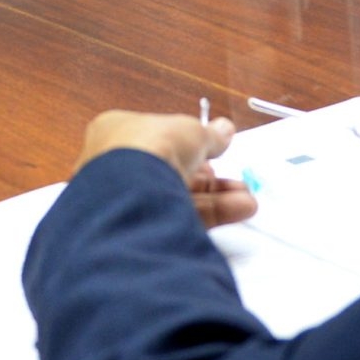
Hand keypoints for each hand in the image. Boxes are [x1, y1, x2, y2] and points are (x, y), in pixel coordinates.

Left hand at [76, 110, 258, 227]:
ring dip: (216, 198)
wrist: (133, 193)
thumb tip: (224, 131)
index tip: (211, 150)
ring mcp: (125, 201)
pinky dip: (210, 214)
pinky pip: (178, 218)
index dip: (187, 145)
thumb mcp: (191, 131)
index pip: (154, 138)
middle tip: (232, 179)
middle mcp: (115, 169)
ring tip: (245, 199)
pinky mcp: (138, 228)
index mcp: (113, 132)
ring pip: (177, 198)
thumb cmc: (150, 147)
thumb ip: (210, 135)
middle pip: (169, 173)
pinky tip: (238, 209)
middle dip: (207, 178)